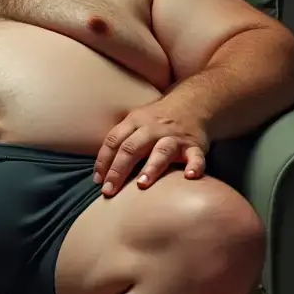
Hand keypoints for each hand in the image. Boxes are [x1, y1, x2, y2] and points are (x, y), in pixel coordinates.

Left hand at [94, 100, 208, 196]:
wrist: (192, 103)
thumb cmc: (157, 121)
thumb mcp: (135, 122)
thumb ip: (120, 142)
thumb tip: (100, 173)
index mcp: (135, 122)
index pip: (114, 141)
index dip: (103, 161)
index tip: (98, 181)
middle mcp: (153, 129)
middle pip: (132, 148)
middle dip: (118, 170)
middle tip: (109, 191)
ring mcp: (174, 137)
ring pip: (161, 151)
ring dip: (151, 168)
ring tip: (141, 185)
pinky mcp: (195, 146)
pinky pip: (196, 156)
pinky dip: (195, 166)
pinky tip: (190, 177)